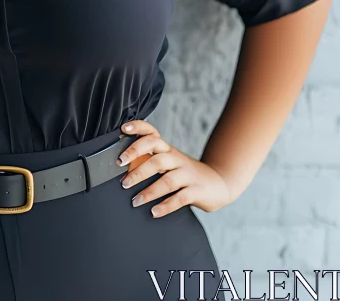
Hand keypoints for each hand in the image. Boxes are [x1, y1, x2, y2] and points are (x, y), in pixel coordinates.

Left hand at [117, 120, 232, 216]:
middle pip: (157, 157)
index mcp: (167, 149)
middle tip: (123, 181)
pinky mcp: (197, 191)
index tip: (123, 129)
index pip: (152, 132)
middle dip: (138, 168)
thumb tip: (121, 164)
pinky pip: (181, 198)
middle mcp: (176, 158)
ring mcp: (188, 174)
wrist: (218, 183)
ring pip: (167, 180)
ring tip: (135, 201)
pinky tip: (154, 212)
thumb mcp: (168, 161)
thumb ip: (149, 159)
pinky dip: (166, 206)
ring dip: (149, 192)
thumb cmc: (184, 173)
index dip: (138, 128)